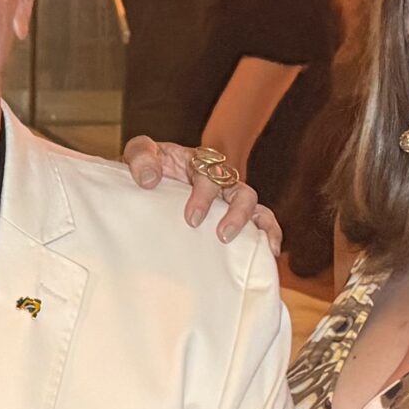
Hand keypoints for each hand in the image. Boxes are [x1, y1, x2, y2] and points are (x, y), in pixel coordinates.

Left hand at [123, 137, 281, 251]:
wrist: (143, 185)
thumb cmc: (146, 169)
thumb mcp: (139, 155)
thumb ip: (141, 158)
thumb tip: (150, 180)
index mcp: (198, 162)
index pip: (210, 173)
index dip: (204, 195)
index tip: (192, 219)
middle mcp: (218, 179)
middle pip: (239, 191)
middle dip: (236, 213)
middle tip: (221, 235)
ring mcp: (226, 198)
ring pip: (254, 206)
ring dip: (258, 225)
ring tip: (259, 247)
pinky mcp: (231, 216)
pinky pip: (259, 221)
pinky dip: (268, 234)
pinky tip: (269, 252)